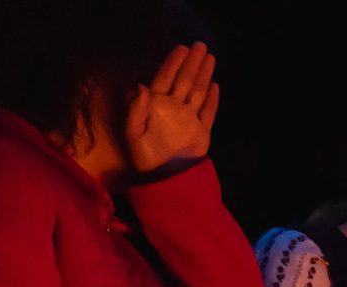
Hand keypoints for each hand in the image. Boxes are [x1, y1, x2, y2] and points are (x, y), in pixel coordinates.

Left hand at [124, 43, 219, 176]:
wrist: (165, 181)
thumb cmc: (143, 158)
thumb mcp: (132, 133)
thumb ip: (134, 109)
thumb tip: (140, 85)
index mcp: (155, 106)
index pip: (166, 78)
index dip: (173, 62)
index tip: (181, 48)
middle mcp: (173, 109)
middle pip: (184, 80)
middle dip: (192, 62)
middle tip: (199, 45)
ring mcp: (188, 120)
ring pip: (197, 92)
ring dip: (203, 75)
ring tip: (209, 58)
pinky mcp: (201, 134)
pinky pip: (208, 113)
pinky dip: (212, 100)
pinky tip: (214, 86)